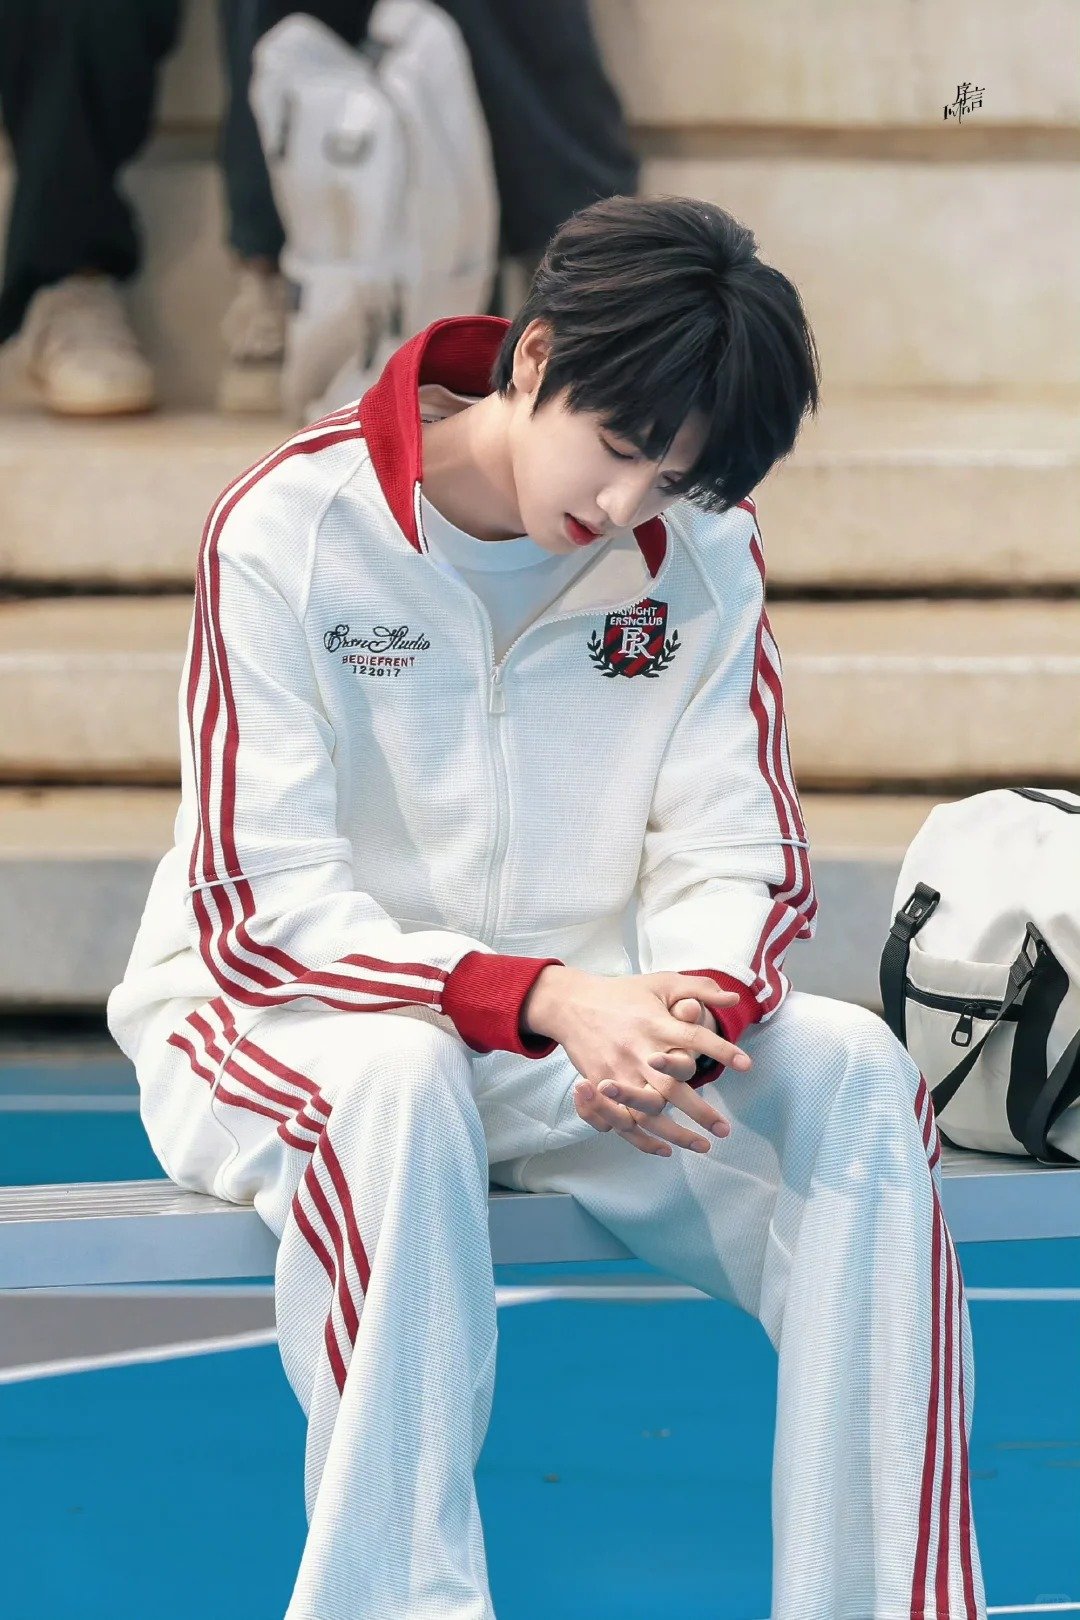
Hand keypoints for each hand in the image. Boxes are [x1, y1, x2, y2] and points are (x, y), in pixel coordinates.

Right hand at [520, 966, 750, 1158]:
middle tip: (725, 1129)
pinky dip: (642, 1138)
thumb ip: (698, 988)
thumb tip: (734, 997)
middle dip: (700, 1111)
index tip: (746, 1066)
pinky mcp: (601, 1086)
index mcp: (655, 1024)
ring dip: (677, 1133)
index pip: (694, 1038)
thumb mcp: (661, 983)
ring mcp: (618, 1072)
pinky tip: (665, 1148)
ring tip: (704, 1145)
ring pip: (649, 1111)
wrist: (571, 1004)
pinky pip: (622, 1120)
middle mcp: (638, 1051)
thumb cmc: (623, 993)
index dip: (721, 1050)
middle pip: (672, 1087)